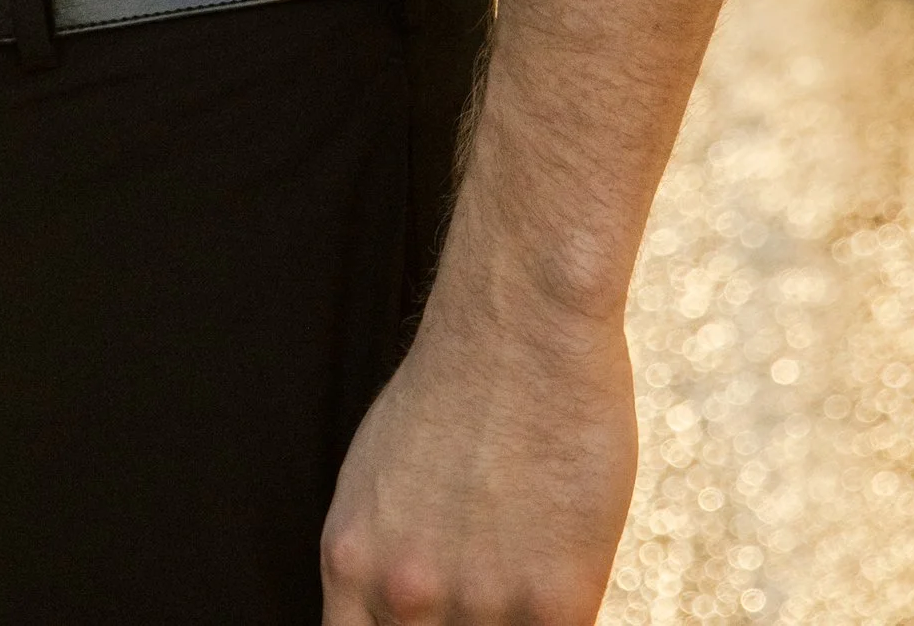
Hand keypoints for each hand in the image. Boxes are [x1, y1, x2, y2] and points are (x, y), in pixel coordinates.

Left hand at [319, 282, 636, 625]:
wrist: (523, 318)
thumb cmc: (456, 383)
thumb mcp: (379, 475)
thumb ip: (384, 553)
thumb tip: (396, 609)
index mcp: (350, 562)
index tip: (420, 618)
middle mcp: (405, 596)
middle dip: (456, 625)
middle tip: (481, 581)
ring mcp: (480, 606)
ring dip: (512, 619)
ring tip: (522, 565)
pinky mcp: (555, 603)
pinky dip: (562, 617)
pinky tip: (563, 579)